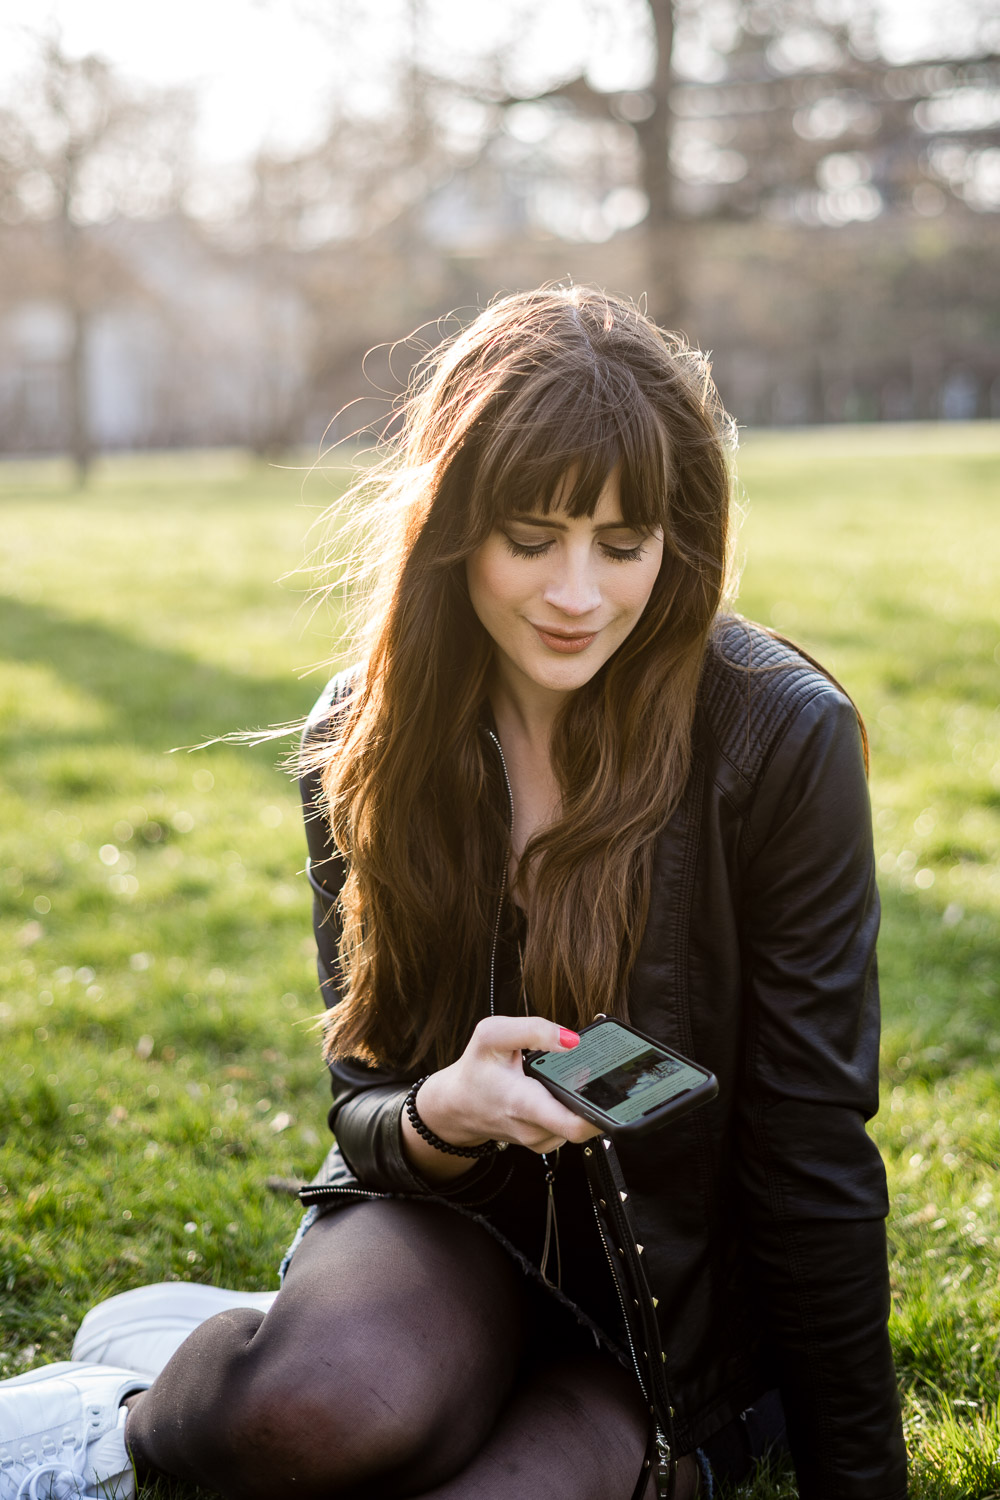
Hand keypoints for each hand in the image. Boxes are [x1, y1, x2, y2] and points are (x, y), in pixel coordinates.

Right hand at [402, 1016, 602, 1179]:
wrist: (457, 1105)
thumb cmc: (476, 1069)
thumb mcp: (492, 1034)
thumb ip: (533, 1030)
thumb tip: (572, 1039)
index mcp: (523, 1104)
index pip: (575, 1125)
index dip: (601, 1112)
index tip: (612, 1091)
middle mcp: (535, 1130)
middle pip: (585, 1125)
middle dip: (597, 1099)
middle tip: (599, 1071)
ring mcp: (541, 1140)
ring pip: (580, 1124)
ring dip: (583, 1101)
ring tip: (572, 1077)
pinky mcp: (545, 1142)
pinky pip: (571, 1126)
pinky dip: (574, 1108)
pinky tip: (563, 1090)